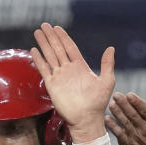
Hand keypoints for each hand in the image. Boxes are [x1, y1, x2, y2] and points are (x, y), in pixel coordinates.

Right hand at [31, 22, 115, 142]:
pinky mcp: (52, 85)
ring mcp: (59, 77)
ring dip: (44, 44)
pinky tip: (34, 50)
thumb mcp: (107, 81)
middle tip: (44, 25)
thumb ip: (107, 64)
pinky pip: (44, 69)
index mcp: (80, 66)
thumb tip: (111, 48)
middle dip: (51, 37)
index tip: (57, 27)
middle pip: (57, 48)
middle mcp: (68, 70)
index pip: (70, 47)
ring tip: (37, 32)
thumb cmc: (98, 102)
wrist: (86, 119)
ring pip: (49, 56)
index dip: (63, 37)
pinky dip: (39, 60)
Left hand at [107, 86, 145, 144]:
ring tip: (111, 104)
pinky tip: (107, 118)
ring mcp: (136, 138)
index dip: (138, 103)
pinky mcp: (128, 144)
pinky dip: (113, 126)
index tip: (130, 95)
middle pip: (134, 116)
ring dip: (117, 114)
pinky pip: (119, 134)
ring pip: (126, 124)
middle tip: (116, 95)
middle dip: (124, 105)